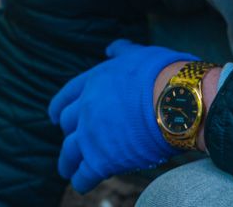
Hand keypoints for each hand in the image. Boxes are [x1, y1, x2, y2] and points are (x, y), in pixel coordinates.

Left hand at [47, 40, 198, 192]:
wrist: (177, 100)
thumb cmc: (163, 74)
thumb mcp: (138, 54)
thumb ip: (121, 52)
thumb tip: (111, 49)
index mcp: (93, 81)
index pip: (66, 97)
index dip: (59, 108)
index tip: (55, 116)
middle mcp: (86, 107)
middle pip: (66, 124)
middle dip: (67, 134)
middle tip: (72, 142)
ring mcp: (91, 134)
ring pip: (69, 151)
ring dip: (67, 162)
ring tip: (68, 170)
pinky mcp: (102, 159)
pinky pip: (84, 174)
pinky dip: (81, 180)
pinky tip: (82, 184)